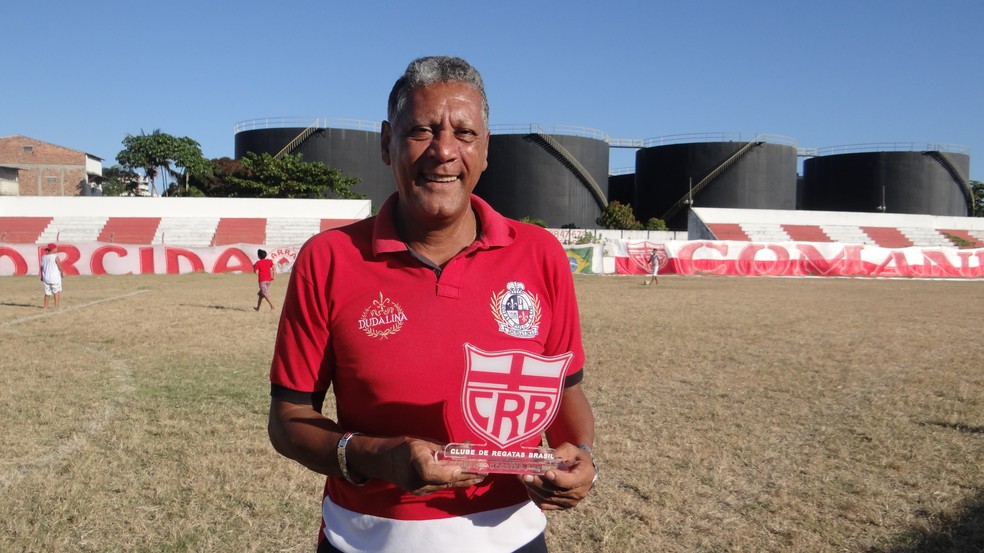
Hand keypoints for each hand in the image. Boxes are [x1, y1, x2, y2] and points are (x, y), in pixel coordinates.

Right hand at [361, 436, 486, 495]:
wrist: (381, 461)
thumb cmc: (401, 447)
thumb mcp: (422, 442)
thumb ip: (444, 448)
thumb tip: (467, 447)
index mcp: (415, 460)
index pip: (433, 471)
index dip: (450, 471)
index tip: (465, 467)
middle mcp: (417, 479)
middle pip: (446, 480)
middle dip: (467, 475)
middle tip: (485, 471)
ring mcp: (419, 488)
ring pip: (446, 485)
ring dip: (464, 480)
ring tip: (481, 475)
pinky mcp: (421, 492)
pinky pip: (441, 486)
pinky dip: (455, 482)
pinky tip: (467, 480)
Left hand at [520, 442, 594, 510]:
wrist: (582, 470)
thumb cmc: (576, 457)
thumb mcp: (570, 450)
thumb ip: (557, 452)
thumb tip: (539, 453)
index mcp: (584, 476)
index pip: (570, 482)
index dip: (557, 479)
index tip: (546, 473)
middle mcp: (578, 493)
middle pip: (555, 491)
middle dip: (538, 483)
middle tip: (525, 475)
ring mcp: (569, 502)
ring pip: (548, 498)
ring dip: (533, 488)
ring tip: (523, 478)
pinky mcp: (561, 506)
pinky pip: (545, 505)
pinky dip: (535, 496)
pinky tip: (528, 486)